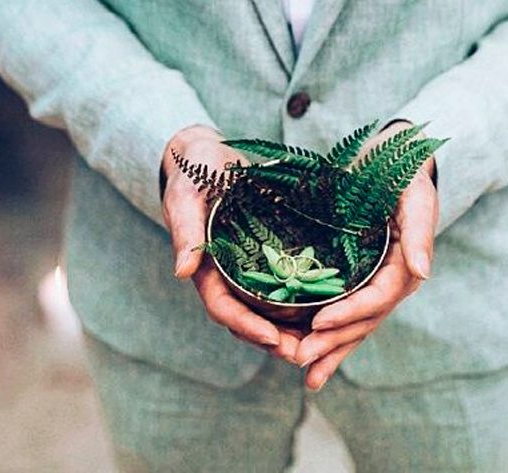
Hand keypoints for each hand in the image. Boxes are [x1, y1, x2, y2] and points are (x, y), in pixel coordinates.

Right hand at [160, 125, 301, 362]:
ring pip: (267, 305)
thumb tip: (182, 272)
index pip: (224, 308)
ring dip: (289, 327)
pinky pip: (282, 280)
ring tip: (319, 343)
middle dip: (274, 338)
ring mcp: (246, 264)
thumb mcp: (186, 196)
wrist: (206, 151)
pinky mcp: (265, 249)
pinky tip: (325, 304)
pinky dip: (299, 298)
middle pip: (248, 317)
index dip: (247, 326)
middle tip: (304, 354)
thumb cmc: (193, 170)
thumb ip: (185, 231)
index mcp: (204, 267)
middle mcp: (226, 272)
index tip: (273, 339)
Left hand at [294, 120, 437, 390]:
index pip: (378, 297)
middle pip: (364, 320)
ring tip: (304, 372)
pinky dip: (330, 335)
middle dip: (333, 342)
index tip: (320, 322)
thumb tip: (422, 272)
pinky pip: (346, 310)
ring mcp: (376, 281)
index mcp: (406, 263)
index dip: (350, 313)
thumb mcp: (415, 195)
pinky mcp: (360, 277)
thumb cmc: (406, 172)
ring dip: (330, 349)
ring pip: (354, 323)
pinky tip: (311, 356)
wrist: (400, 158)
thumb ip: (418, 232)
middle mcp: (393, 279)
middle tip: (300, 358)